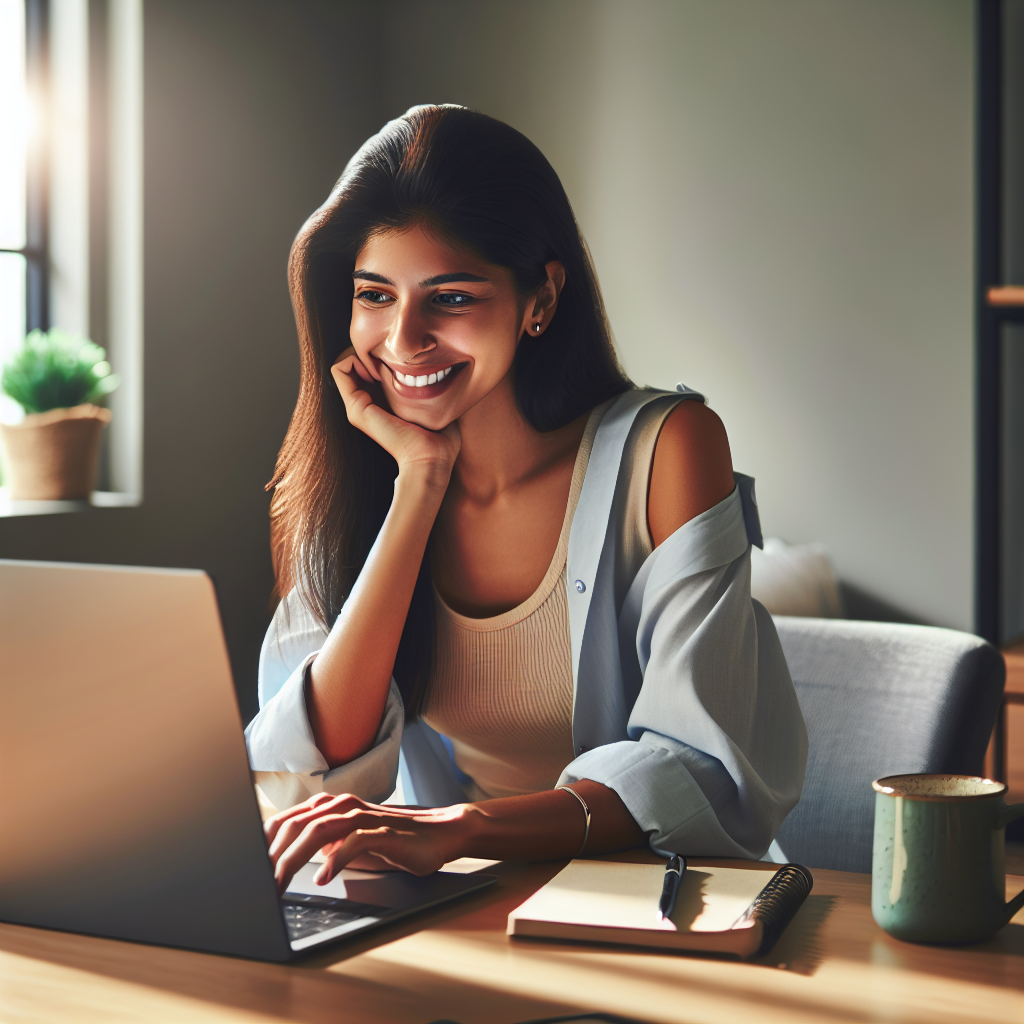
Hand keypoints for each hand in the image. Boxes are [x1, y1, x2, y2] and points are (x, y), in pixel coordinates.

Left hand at [265, 792, 471, 893]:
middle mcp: (343, 806)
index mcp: (330, 806)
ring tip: (281, 883)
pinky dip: (335, 859)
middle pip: (297, 825)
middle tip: (260, 884)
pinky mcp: (384, 832)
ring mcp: (364, 816)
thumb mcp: (347, 841)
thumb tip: (283, 860)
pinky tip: (323, 877)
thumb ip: (320, 844)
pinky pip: (354, 841)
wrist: (437, 834)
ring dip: (295, 859)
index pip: (287, 821)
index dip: (263, 843)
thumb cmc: (391, 840)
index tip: (247, 868)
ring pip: (319, 830)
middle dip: (273, 856)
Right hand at [332, 349, 460, 478]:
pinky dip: (353, 357)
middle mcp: (367, 402)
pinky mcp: (356, 407)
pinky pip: (339, 369)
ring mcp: (358, 405)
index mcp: (384, 401)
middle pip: (356, 360)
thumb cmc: (440, 438)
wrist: (431, 458)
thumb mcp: (436, 404)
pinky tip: (376, 365)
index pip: (370, 364)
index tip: (402, 355)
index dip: (382, 351)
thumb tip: (441, 368)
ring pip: (345, 360)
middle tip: (392, 354)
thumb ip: (433, 388)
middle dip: (371, 348)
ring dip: (362, 350)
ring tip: (383, 359)